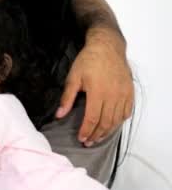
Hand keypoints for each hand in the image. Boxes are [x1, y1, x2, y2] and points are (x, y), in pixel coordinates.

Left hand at [56, 29, 133, 145]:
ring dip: (107, 131)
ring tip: (98, 138)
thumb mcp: (73, 77)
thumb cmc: (88, 60)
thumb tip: (59, 115)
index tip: (81, 138)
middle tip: (88, 142)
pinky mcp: (130, 92)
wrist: (107, 47)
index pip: (92, 118)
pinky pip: (127, 112)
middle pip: (106, 122)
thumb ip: (67, 98)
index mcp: (98, 93)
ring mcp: (123, 94)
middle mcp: (113, 95)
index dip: (87, 131)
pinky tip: (112, 125)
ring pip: (117, 120)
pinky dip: (119, 122)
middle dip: (96, 135)